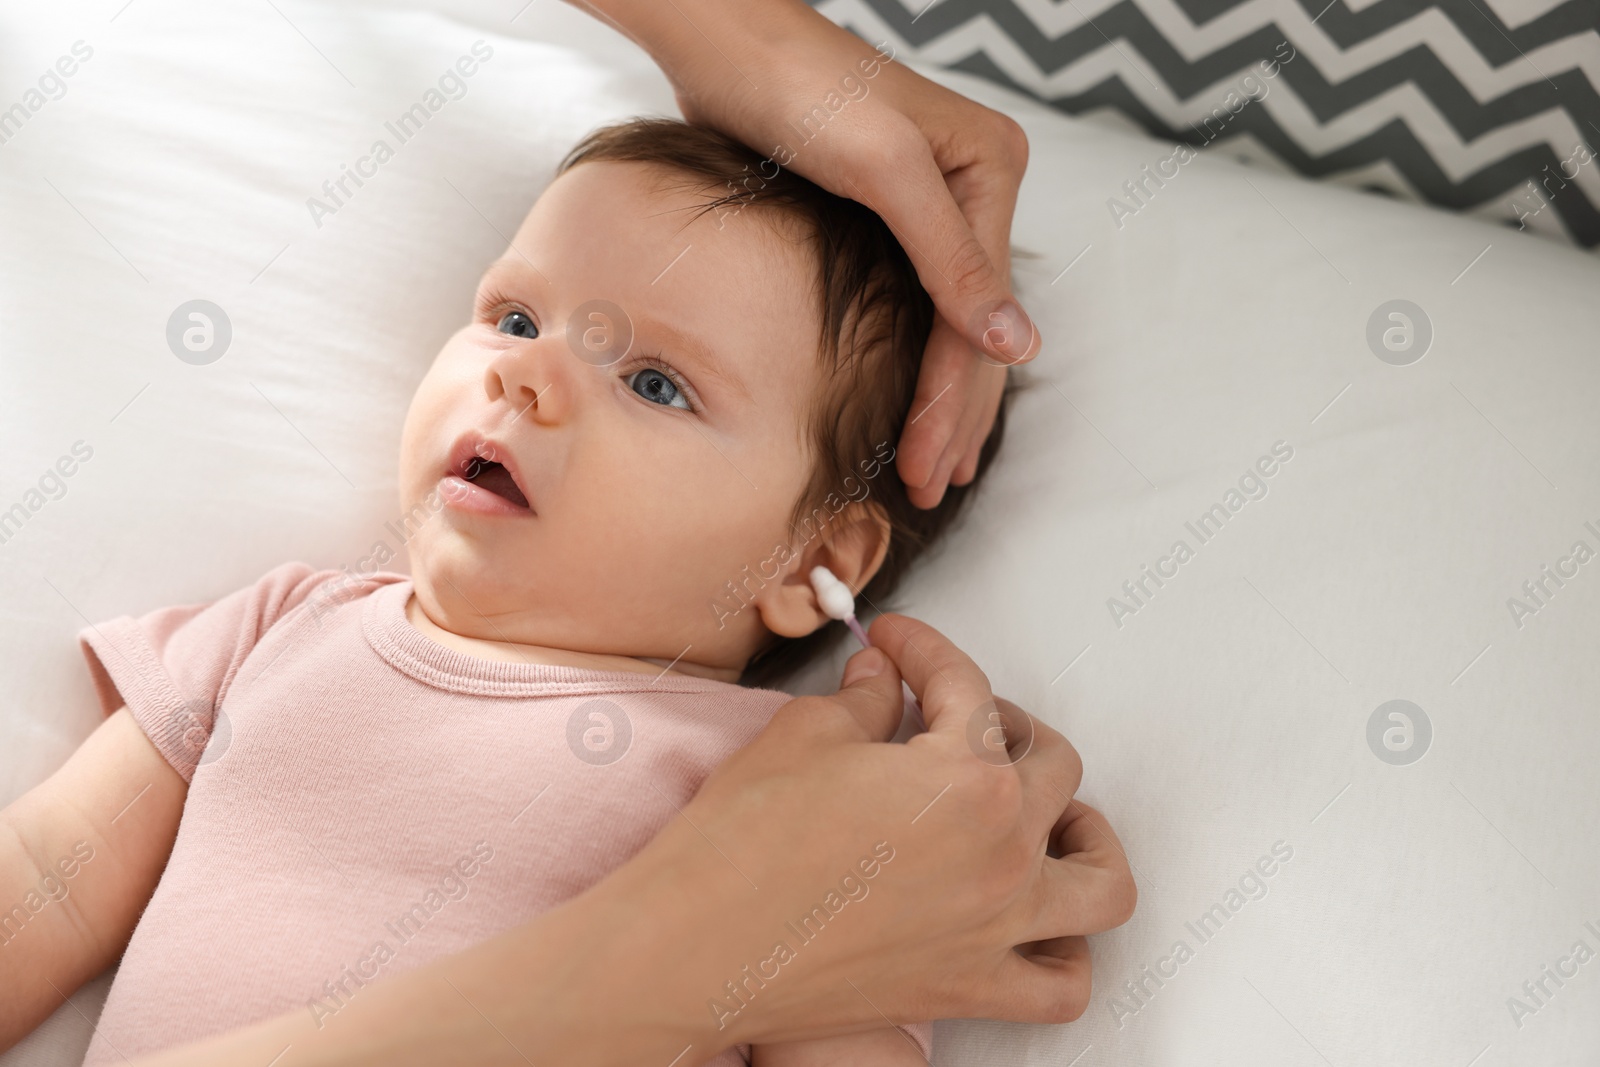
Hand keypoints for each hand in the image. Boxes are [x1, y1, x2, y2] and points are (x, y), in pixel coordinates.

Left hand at [581, 0, 1040, 506]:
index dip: (954, 399)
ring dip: (942, 399)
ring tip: (933, 470)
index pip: (977, 313)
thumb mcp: (883, 169)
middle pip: (972, 325)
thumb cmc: (801, 89)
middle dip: (953, 413)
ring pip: (948, 323)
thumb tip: (1020, 345)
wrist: (729, 43)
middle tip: (933, 489)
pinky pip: (917, 305)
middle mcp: (975, 188)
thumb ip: (950, 256)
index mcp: (991, 170)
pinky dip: (914, 361)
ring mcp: (936, 202)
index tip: (932, 469)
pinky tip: (912, 404)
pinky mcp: (891, 213)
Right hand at [685, 615, 1134, 1049]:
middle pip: (1054, 767)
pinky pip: (1062, 984)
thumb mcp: (802, 737)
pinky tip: (1035, 922)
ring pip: (1101, 880)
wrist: (697, 949)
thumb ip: (863, 702)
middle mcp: (1003, 852)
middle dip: (1006, 724)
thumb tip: (884, 681)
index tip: (895, 644)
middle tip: (953, 716)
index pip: (967, 688)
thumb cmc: (741, 844)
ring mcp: (996, 928)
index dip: (924, 650)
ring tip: (1045, 816)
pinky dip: (1066, 952)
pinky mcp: (969, 989)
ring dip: (1086, 837)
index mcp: (967, 778)